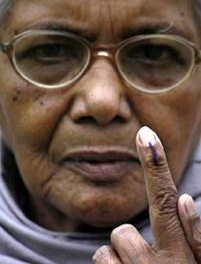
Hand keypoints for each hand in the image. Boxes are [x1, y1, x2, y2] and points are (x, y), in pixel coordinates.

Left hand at [93, 126, 200, 263]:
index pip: (164, 200)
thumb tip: (183, 199)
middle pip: (123, 232)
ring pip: (110, 249)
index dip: (155, 164)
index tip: (145, 134)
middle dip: (126, 241)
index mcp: (182, 256)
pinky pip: (102, 262)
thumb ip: (194, 237)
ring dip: (121, 261)